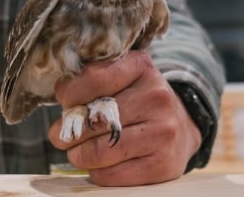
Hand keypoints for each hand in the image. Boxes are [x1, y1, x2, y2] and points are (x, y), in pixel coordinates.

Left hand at [48, 51, 201, 185]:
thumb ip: (92, 83)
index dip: (69, 93)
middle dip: (68, 132)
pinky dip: (96, 172)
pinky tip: (99, 165)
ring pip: (99, 152)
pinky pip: (111, 175)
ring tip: (76, 152)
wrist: (182, 128)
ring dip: (78, 155)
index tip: (66, 102)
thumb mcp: (122, 77)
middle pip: (94, 120)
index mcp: (142, 67)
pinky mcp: (162, 165)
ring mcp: (162, 132)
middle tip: (61, 136)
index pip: (93, 78)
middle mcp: (156, 97)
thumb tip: (64, 113)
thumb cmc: (137, 101)